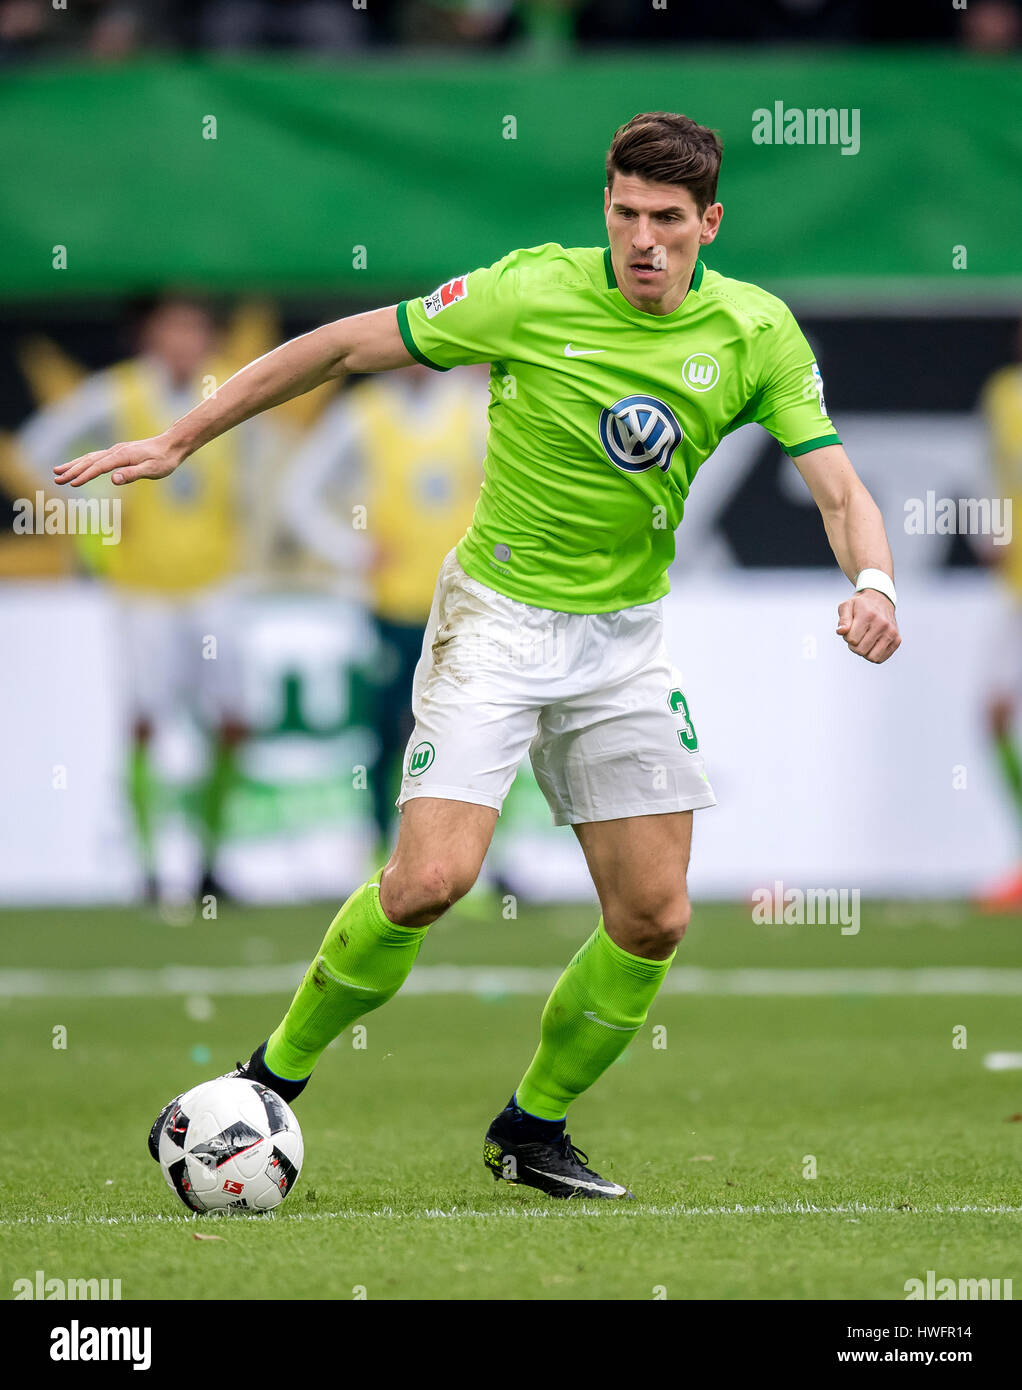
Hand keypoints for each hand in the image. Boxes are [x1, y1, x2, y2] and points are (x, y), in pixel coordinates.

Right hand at [53, 433, 183, 487]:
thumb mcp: (152, 470)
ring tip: (57, 471)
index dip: (84, 476)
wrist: (172, 445)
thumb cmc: (164, 460)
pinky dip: (84, 462)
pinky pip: (97, 457)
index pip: (98, 467)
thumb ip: (132, 474)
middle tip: (56, 478)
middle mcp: (116, 451)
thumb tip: (113, 479)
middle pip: (89, 461)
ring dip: (74, 465)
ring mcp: (116, 451)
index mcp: (122, 456)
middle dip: (72, 470)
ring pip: (90, 458)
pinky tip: (78, 466)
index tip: (71, 483)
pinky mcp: (119, 453)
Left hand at [836, 590, 899, 663]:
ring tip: (864, 641)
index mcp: (868, 615)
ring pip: (872, 657)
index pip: (852, 640)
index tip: (850, 630)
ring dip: (864, 652)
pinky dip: (873, 655)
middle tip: (857, 636)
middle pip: (861, 650)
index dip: (847, 637)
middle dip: (854, 646)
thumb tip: (840, 632)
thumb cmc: (860, 605)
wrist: (880, 600)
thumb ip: (843, 620)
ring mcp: (891, 632)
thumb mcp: (847, 606)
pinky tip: (872, 644)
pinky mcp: (897, 640)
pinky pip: (881, 658)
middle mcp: (882, 624)